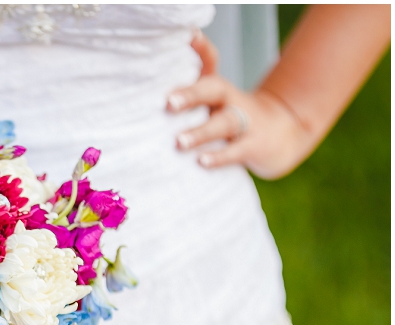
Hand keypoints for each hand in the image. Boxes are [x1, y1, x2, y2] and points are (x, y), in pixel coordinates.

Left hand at [166, 30, 311, 179]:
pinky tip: (201, 162)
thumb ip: (189, 91)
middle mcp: (231, 101)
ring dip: (201, 132)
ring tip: (179, 142)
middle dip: (191, 95)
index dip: (202, 49)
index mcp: (218, 90)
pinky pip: (236, 151)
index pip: (210, 63)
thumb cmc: (235, 117)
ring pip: (224, 123)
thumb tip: (165, 68)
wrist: (283, 134)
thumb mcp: (215, 102)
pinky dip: (219, 157)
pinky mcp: (254, 146)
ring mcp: (245, 123)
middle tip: (168, 102)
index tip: (189, 37)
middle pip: (214, 90)